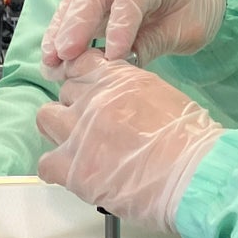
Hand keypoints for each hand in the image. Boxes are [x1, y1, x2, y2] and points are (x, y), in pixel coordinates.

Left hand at [36, 57, 222, 230]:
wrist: (193, 174)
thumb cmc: (191, 142)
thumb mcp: (164, 97)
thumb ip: (135, 93)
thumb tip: (126, 103)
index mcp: (118, 78)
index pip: (83, 62)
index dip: (84, 78)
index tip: (88, 90)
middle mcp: (93, 98)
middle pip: (65, 91)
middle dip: (76, 107)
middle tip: (92, 126)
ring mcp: (78, 131)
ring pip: (46, 118)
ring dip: (59, 130)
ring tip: (78, 147)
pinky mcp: (71, 167)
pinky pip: (44, 162)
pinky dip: (56, 169)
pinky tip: (75, 174)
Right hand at [41, 0, 225, 75]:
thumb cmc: (193, 10)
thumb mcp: (185, 31)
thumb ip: (153, 43)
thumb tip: (120, 67)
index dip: (119, 27)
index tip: (112, 57)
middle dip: (75, 25)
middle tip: (65, 54)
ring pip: (75, 2)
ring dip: (60, 32)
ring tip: (50, 60)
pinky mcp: (95, 1)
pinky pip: (72, 13)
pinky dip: (60, 35)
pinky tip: (51, 58)